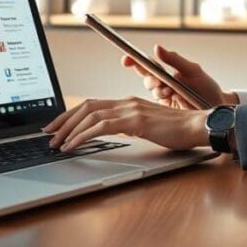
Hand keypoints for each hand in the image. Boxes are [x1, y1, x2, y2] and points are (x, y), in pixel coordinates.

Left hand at [42, 96, 208, 151]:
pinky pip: (102, 126)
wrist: (198, 125)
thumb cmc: (178, 130)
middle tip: (48, 135)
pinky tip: (74, 145)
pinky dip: (83, 135)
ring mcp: (131, 109)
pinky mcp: (136, 121)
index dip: (70, 114)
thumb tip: (112, 134)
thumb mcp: (148, 127)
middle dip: (63, 121)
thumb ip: (130, 126)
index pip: (91, 104)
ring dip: (69, 130)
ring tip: (57, 144)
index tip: (56, 126)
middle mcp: (126, 102)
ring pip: (90, 115)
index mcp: (127, 103)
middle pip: (85, 106)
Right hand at [122, 45, 235, 109]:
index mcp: (167, 71)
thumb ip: (175, 60)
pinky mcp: (165, 110)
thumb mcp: (193, 71)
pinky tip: (170, 97)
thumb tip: (156, 47)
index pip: (147, 64)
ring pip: (151, 90)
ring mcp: (164, 97)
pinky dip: (162, 98)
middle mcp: (163, 83)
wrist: (218, 110)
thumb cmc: (206, 89)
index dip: (134, 61)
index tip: (126, 59)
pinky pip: (156, 103)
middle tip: (159, 80)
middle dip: (151, 77)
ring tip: (170, 90)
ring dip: (158, 88)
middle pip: (146, 77)